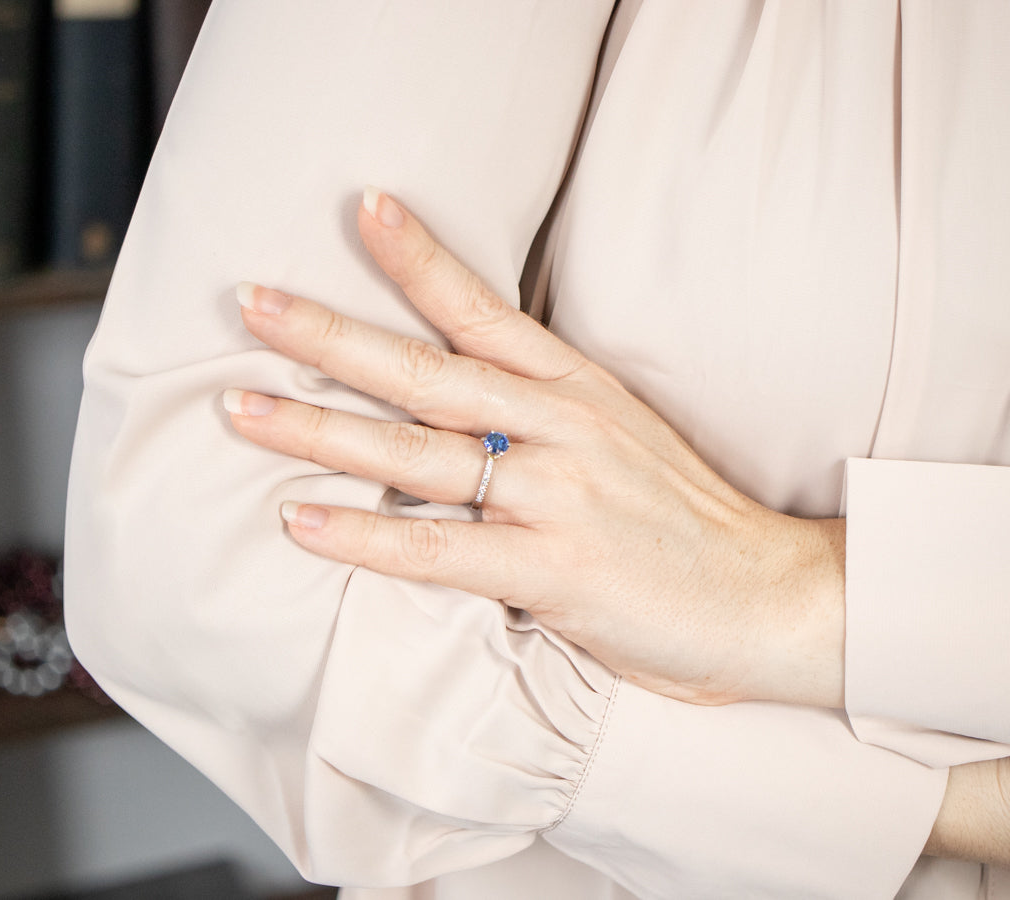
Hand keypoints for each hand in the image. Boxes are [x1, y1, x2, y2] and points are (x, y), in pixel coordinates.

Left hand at [224, 189, 845, 706]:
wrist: (766, 593)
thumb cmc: (692, 522)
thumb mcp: (628, 436)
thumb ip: (550, 413)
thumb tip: (467, 406)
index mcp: (580, 390)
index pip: (487, 310)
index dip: (421, 259)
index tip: (363, 210)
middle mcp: (563, 428)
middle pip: (427, 370)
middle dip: (330, 334)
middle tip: (253, 302)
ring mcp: (558, 496)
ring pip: (416, 452)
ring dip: (319, 427)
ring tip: (242, 408)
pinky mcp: (555, 569)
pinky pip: (437, 549)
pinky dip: (364, 535)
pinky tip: (300, 520)